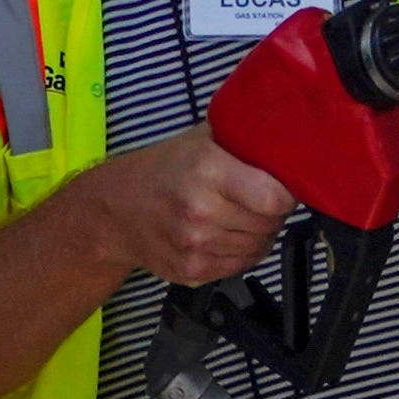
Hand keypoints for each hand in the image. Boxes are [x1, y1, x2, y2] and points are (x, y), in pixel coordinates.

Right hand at [91, 127, 298, 285]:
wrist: (112, 210)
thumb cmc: (160, 171)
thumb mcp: (198, 139)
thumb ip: (241, 135)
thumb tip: (285, 128)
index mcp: (207, 170)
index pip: (274, 198)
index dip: (285, 195)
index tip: (281, 189)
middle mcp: (200, 210)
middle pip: (269, 224)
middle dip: (272, 214)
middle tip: (260, 202)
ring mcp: (195, 245)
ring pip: (258, 248)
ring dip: (258, 234)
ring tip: (240, 217)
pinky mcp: (192, 271)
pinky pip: (240, 266)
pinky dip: (241, 253)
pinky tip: (227, 235)